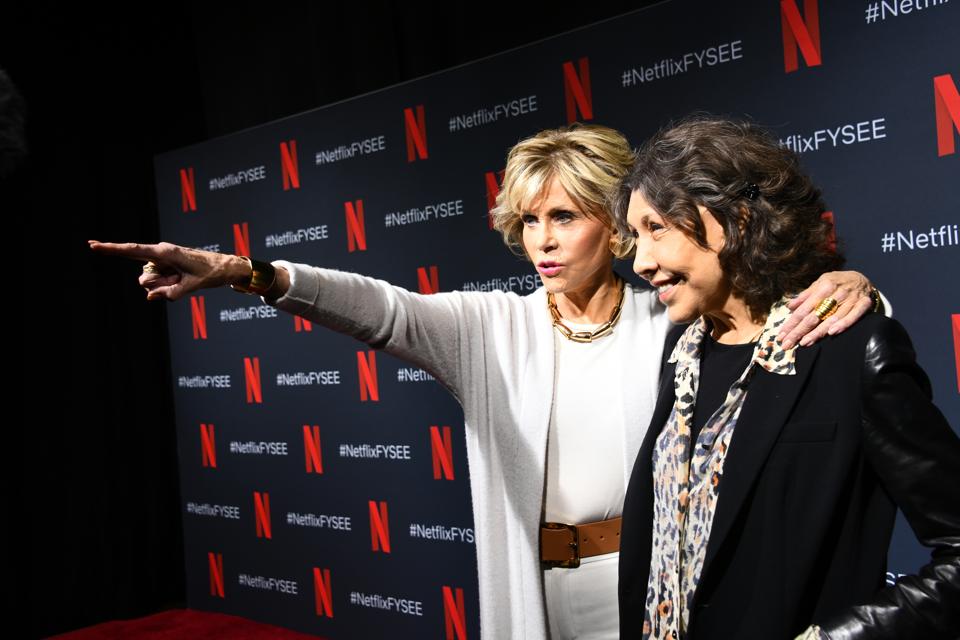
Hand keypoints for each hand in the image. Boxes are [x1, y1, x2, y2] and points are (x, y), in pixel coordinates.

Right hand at [88, 240, 244, 300]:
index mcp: (165, 252)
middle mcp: (161, 254)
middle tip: (181, 282)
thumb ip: (170, 293)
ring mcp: (163, 262)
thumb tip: (150, 297)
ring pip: (150, 283)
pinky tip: (183, 281)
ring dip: (165, 287)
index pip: (132, 250)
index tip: (93, 245)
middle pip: (144, 278)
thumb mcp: (192, 286)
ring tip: (184, 280)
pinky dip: (169, 287)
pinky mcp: (167, 268)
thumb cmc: (211, 272)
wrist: (226, 267)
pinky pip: (159, 284)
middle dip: (158, 286)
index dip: (111, 249)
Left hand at [778, 270, 874, 348]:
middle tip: (788, 344)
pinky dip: (843, 324)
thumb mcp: (820, 283)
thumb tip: (790, 306)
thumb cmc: (836, 282)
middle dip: (799, 331)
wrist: (862, 278)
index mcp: (824, 286)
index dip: (791, 323)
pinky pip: (853, 316)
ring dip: (818, 332)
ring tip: (805, 342)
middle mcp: (836, 292)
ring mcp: (851, 298)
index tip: (782, 335)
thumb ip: (805, 295)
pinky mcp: (864, 303)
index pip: (804, 309)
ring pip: (832, 318)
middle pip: (815, 315)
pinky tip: (832, 333)